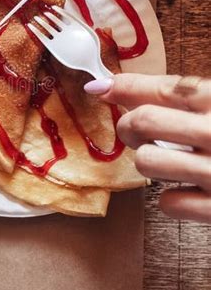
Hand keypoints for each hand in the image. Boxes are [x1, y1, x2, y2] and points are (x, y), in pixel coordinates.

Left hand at [84, 74, 210, 222]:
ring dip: (149, 161)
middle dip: (129, 127)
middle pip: (144, 122)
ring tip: (168, 160)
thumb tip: (113, 86)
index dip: (124, 87)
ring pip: (147, 162)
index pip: (162, 88)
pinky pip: (168, 203)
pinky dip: (173, 199)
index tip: (100, 88)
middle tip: (135, 132)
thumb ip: (185, 99)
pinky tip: (188, 190)